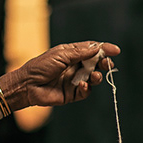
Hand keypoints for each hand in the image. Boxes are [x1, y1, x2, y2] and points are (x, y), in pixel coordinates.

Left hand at [0, 41, 120, 109]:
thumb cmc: (40, 67)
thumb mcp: (60, 55)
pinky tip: (83, 85)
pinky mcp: (71, 93)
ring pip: (93, 78)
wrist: (27, 85)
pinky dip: (87, 88)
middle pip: (95, 64)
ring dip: (97, 76)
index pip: (91, 50)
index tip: (115, 50)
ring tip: (96, 76)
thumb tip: (97, 48)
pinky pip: (85, 91)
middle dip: (104, 63)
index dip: (104, 49)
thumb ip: (79, 52)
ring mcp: (73, 80)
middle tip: (107, 64)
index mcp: (70, 54)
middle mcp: (74, 66)